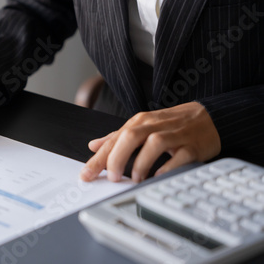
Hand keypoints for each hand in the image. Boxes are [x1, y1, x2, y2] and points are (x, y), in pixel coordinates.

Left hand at [80, 102, 220, 182]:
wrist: (208, 117)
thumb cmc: (171, 124)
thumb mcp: (141, 127)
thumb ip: (116, 137)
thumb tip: (93, 146)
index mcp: (140, 122)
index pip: (114, 139)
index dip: (99, 158)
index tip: (86, 175)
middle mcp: (155, 126)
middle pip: (131, 136)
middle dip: (118, 157)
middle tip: (112, 177)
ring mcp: (174, 135)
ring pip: (154, 143)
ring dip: (142, 162)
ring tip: (135, 178)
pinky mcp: (192, 146)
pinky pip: (180, 157)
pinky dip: (168, 168)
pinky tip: (158, 178)